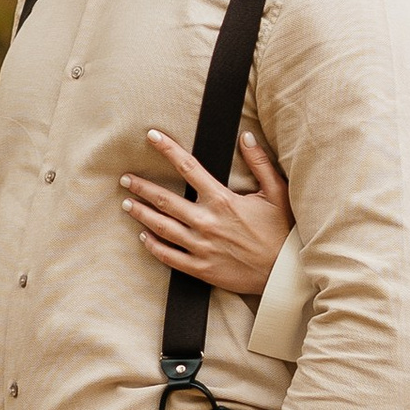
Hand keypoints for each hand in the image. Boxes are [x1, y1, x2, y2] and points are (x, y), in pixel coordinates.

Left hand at [120, 124, 294, 295]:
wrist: (284, 273)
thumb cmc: (282, 231)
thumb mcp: (277, 193)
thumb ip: (260, 163)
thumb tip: (246, 137)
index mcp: (222, 200)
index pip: (188, 167)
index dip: (167, 149)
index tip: (151, 136)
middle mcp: (207, 222)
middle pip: (165, 199)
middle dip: (141, 187)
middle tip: (125, 179)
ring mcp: (201, 246)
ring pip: (161, 227)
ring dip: (141, 213)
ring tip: (126, 204)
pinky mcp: (200, 268)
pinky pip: (169, 256)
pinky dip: (153, 246)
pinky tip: (143, 237)